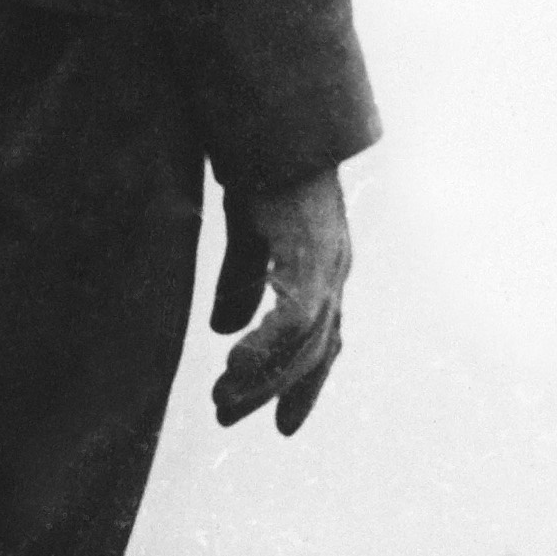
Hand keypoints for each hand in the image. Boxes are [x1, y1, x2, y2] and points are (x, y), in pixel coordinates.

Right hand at [211, 165, 352, 430]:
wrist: (273, 130)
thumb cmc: (264, 172)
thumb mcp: (248, 235)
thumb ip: (241, 281)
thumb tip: (222, 330)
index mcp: (324, 271)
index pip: (322, 342)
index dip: (304, 384)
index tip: (283, 426)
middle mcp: (335, 273)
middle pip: (313, 353)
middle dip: (272, 391)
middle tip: (226, 419)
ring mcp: (329, 265)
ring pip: (305, 344)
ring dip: (262, 377)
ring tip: (221, 401)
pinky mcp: (313, 256)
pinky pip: (296, 318)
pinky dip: (266, 346)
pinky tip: (233, 364)